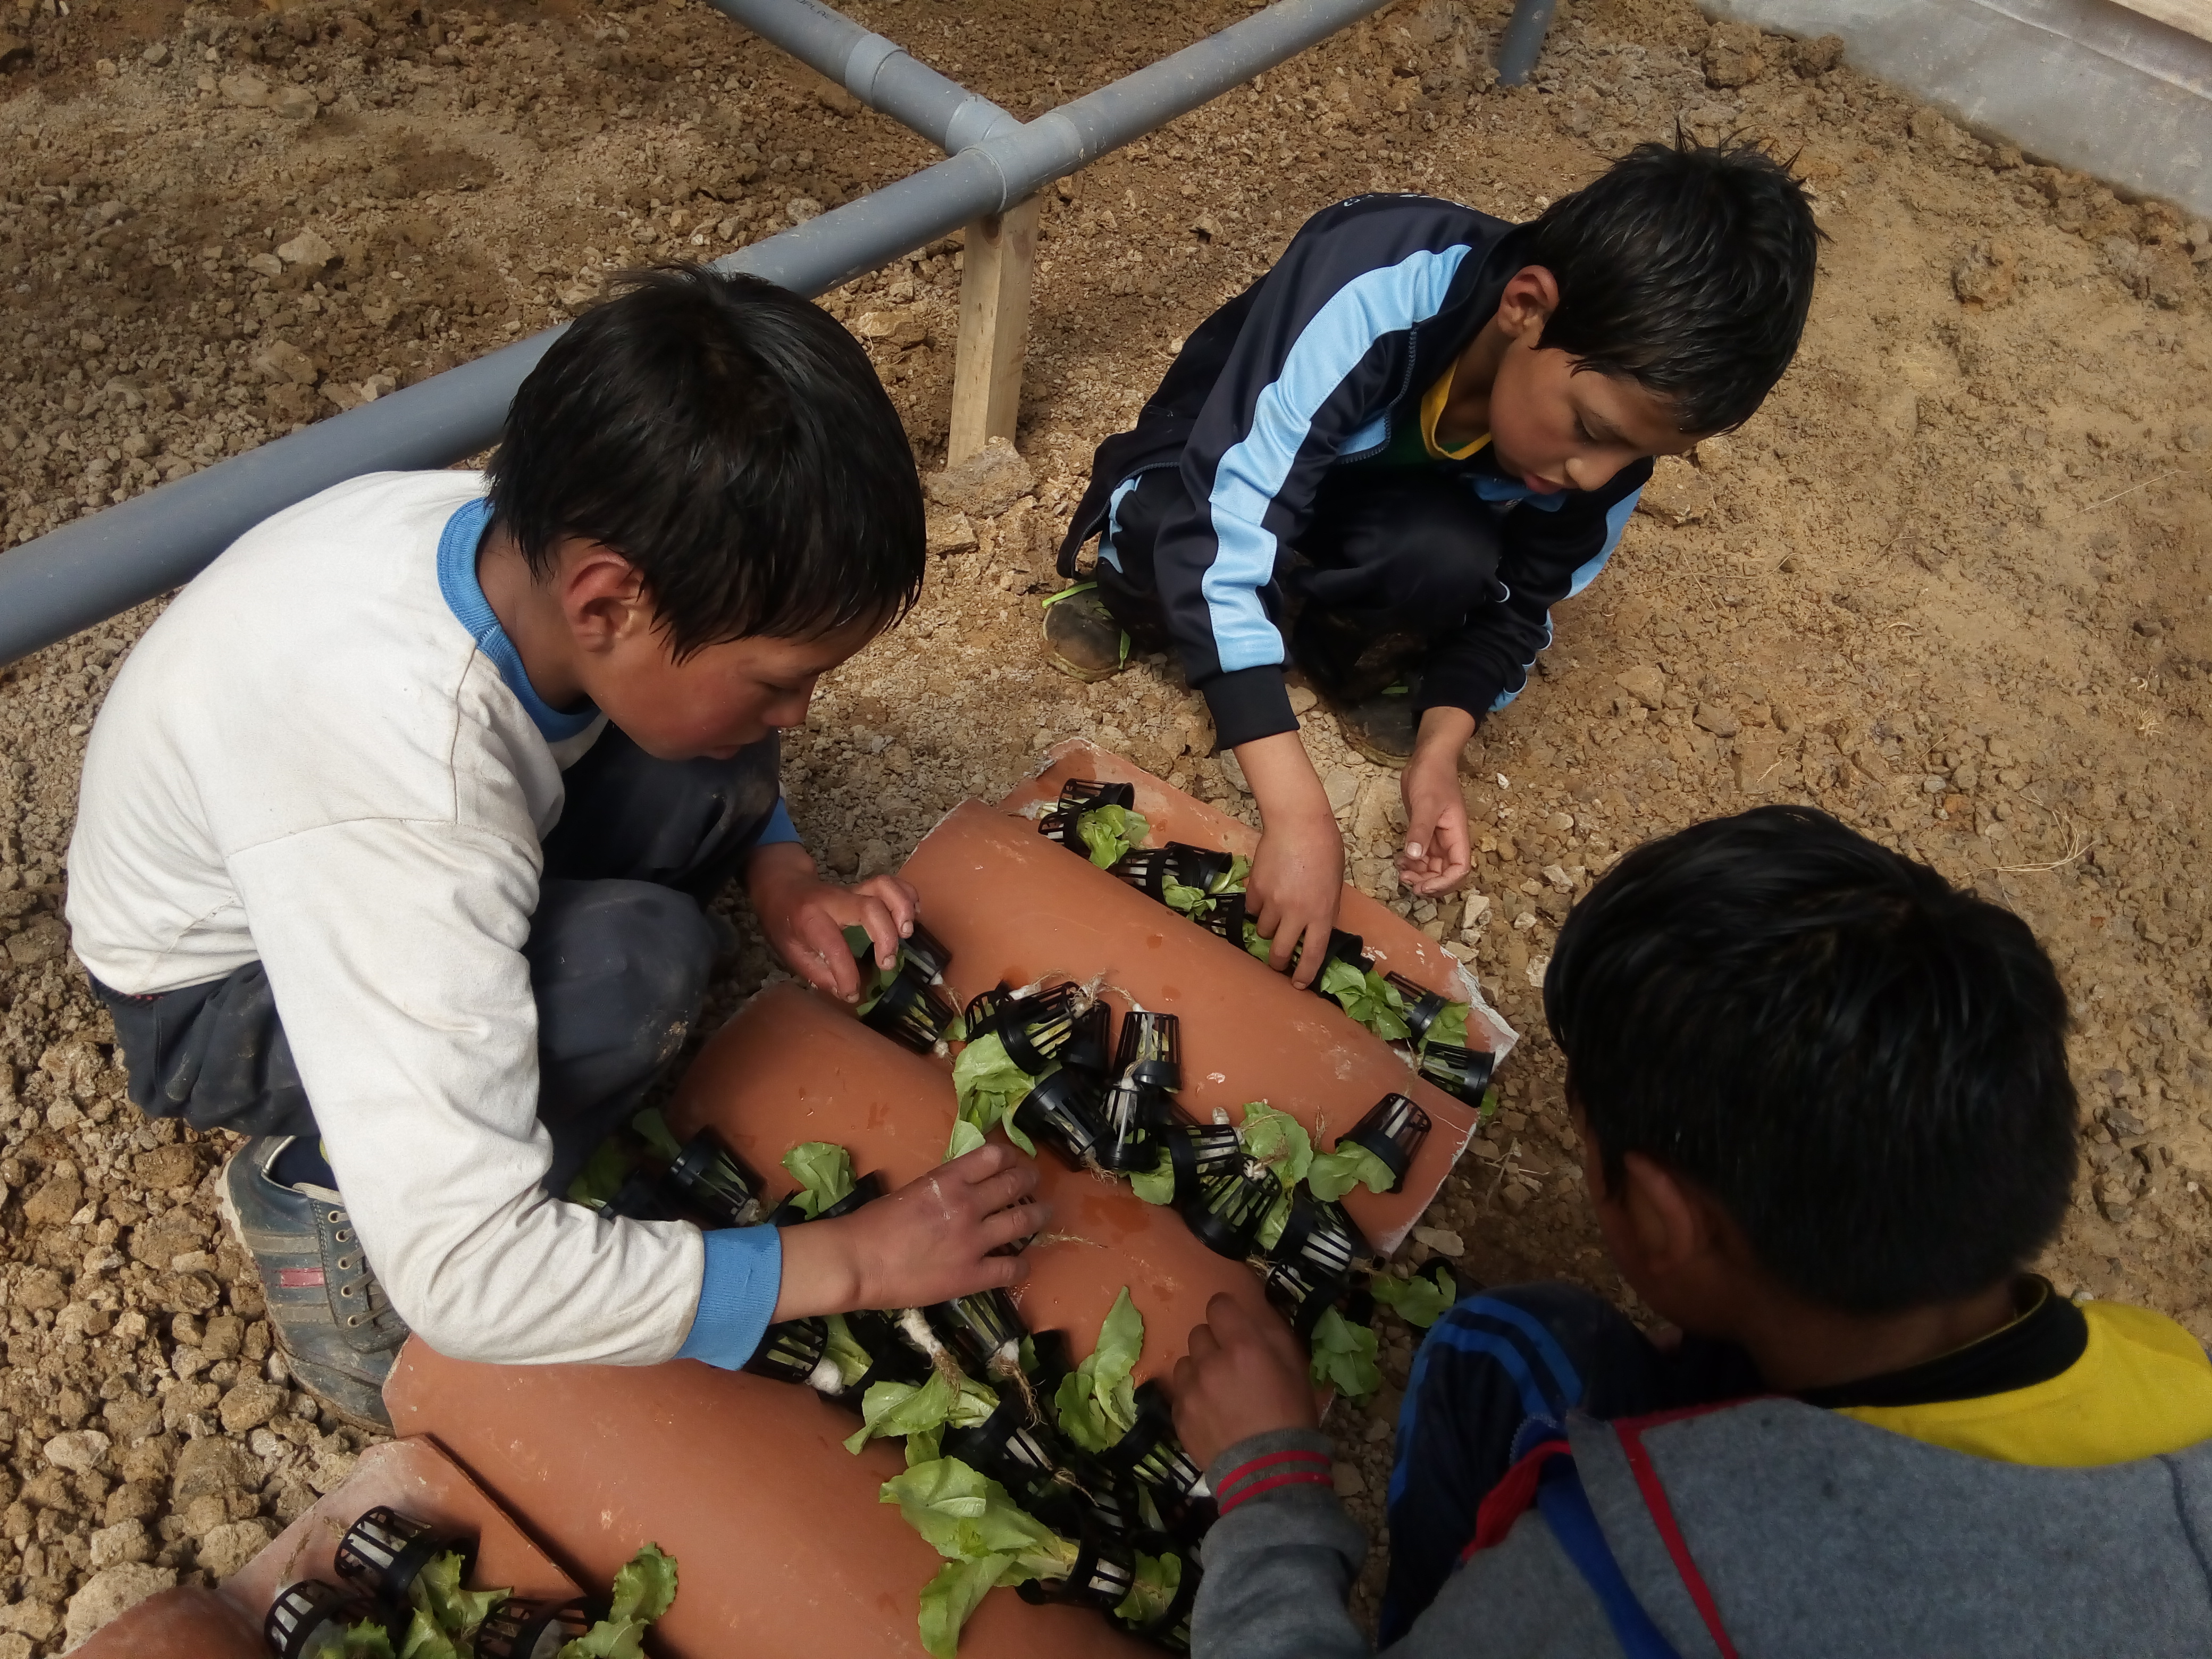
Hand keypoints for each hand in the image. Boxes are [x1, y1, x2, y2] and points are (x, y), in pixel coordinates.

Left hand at [747, 842, 919, 1001]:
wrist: (781, 886)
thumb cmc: (785, 922)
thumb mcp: (790, 952)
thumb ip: (818, 973)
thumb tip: (848, 992)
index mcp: (808, 919)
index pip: (833, 945)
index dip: (847, 974)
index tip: (853, 992)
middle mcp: (833, 900)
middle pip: (869, 908)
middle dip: (885, 938)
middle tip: (887, 963)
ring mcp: (851, 890)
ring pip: (884, 887)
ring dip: (902, 909)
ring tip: (907, 934)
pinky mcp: (864, 888)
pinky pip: (891, 883)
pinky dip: (907, 896)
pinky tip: (913, 916)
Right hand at [772, 1143, 1045, 1318]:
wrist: (858, 1262)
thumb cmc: (872, 1225)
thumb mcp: (911, 1191)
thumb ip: (940, 1187)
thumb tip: (959, 1188)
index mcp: (949, 1180)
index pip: (994, 1156)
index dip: (1009, 1156)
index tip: (1013, 1160)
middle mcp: (969, 1205)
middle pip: (1015, 1184)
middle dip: (1030, 1180)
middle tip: (1035, 1181)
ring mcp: (975, 1241)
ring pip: (1023, 1222)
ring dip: (1038, 1215)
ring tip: (1045, 1214)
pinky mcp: (973, 1275)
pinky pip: (1012, 1269)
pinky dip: (1022, 1264)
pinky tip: (1021, 1263)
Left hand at [1168, 1293, 1319, 1467]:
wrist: (1270, 1473)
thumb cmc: (1291, 1417)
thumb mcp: (1295, 1368)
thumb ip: (1273, 1333)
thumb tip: (1254, 1312)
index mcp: (1243, 1346)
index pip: (1218, 1305)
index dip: (1227, 1313)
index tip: (1234, 1325)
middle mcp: (1210, 1362)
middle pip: (1199, 1333)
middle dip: (1214, 1343)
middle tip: (1232, 1364)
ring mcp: (1190, 1390)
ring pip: (1185, 1362)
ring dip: (1199, 1370)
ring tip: (1218, 1391)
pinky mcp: (1179, 1416)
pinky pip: (1179, 1393)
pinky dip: (1192, 1397)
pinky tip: (1211, 1414)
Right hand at [1235, 732, 1343, 988]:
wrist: (1298, 822)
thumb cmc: (1325, 849)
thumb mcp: (1334, 884)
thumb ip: (1325, 909)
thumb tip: (1315, 927)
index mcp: (1321, 913)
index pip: (1313, 954)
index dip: (1304, 973)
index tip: (1298, 984)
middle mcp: (1296, 912)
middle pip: (1281, 951)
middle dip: (1278, 963)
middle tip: (1278, 963)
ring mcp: (1273, 901)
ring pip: (1264, 930)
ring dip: (1269, 929)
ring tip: (1275, 915)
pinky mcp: (1255, 888)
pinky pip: (1253, 908)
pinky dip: (1258, 906)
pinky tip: (1266, 892)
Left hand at [1399, 708, 1474, 896]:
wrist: (1428, 758)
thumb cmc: (1432, 777)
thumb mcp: (1426, 804)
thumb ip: (1420, 831)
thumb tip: (1415, 857)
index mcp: (1457, 834)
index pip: (1460, 869)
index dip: (1445, 883)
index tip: (1424, 887)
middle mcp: (1450, 840)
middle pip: (1446, 873)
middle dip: (1429, 882)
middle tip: (1407, 880)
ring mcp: (1438, 837)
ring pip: (1433, 867)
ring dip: (1419, 874)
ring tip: (1401, 872)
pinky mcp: (1425, 833)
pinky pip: (1422, 856)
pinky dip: (1413, 863)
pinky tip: (1400, 861)